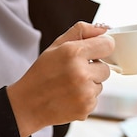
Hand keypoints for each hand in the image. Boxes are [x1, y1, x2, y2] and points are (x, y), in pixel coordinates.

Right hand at [7, 22, 114, 136]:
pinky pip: (95, 98)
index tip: (96, 51)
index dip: (102, 47)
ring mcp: (85, 92)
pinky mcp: (87, 108)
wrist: (28, 105)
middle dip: (94, 69)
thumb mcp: (55, 46)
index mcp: (73, 53)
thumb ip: (81, 32)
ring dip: (90, 84)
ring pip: (100, 84)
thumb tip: (103, 29)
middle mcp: (81, 73)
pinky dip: (85, 98)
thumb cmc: (41, 74)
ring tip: (69, 86)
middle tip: (74, 72)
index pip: (107, 45)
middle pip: (106, 68)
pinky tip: (70, 97)